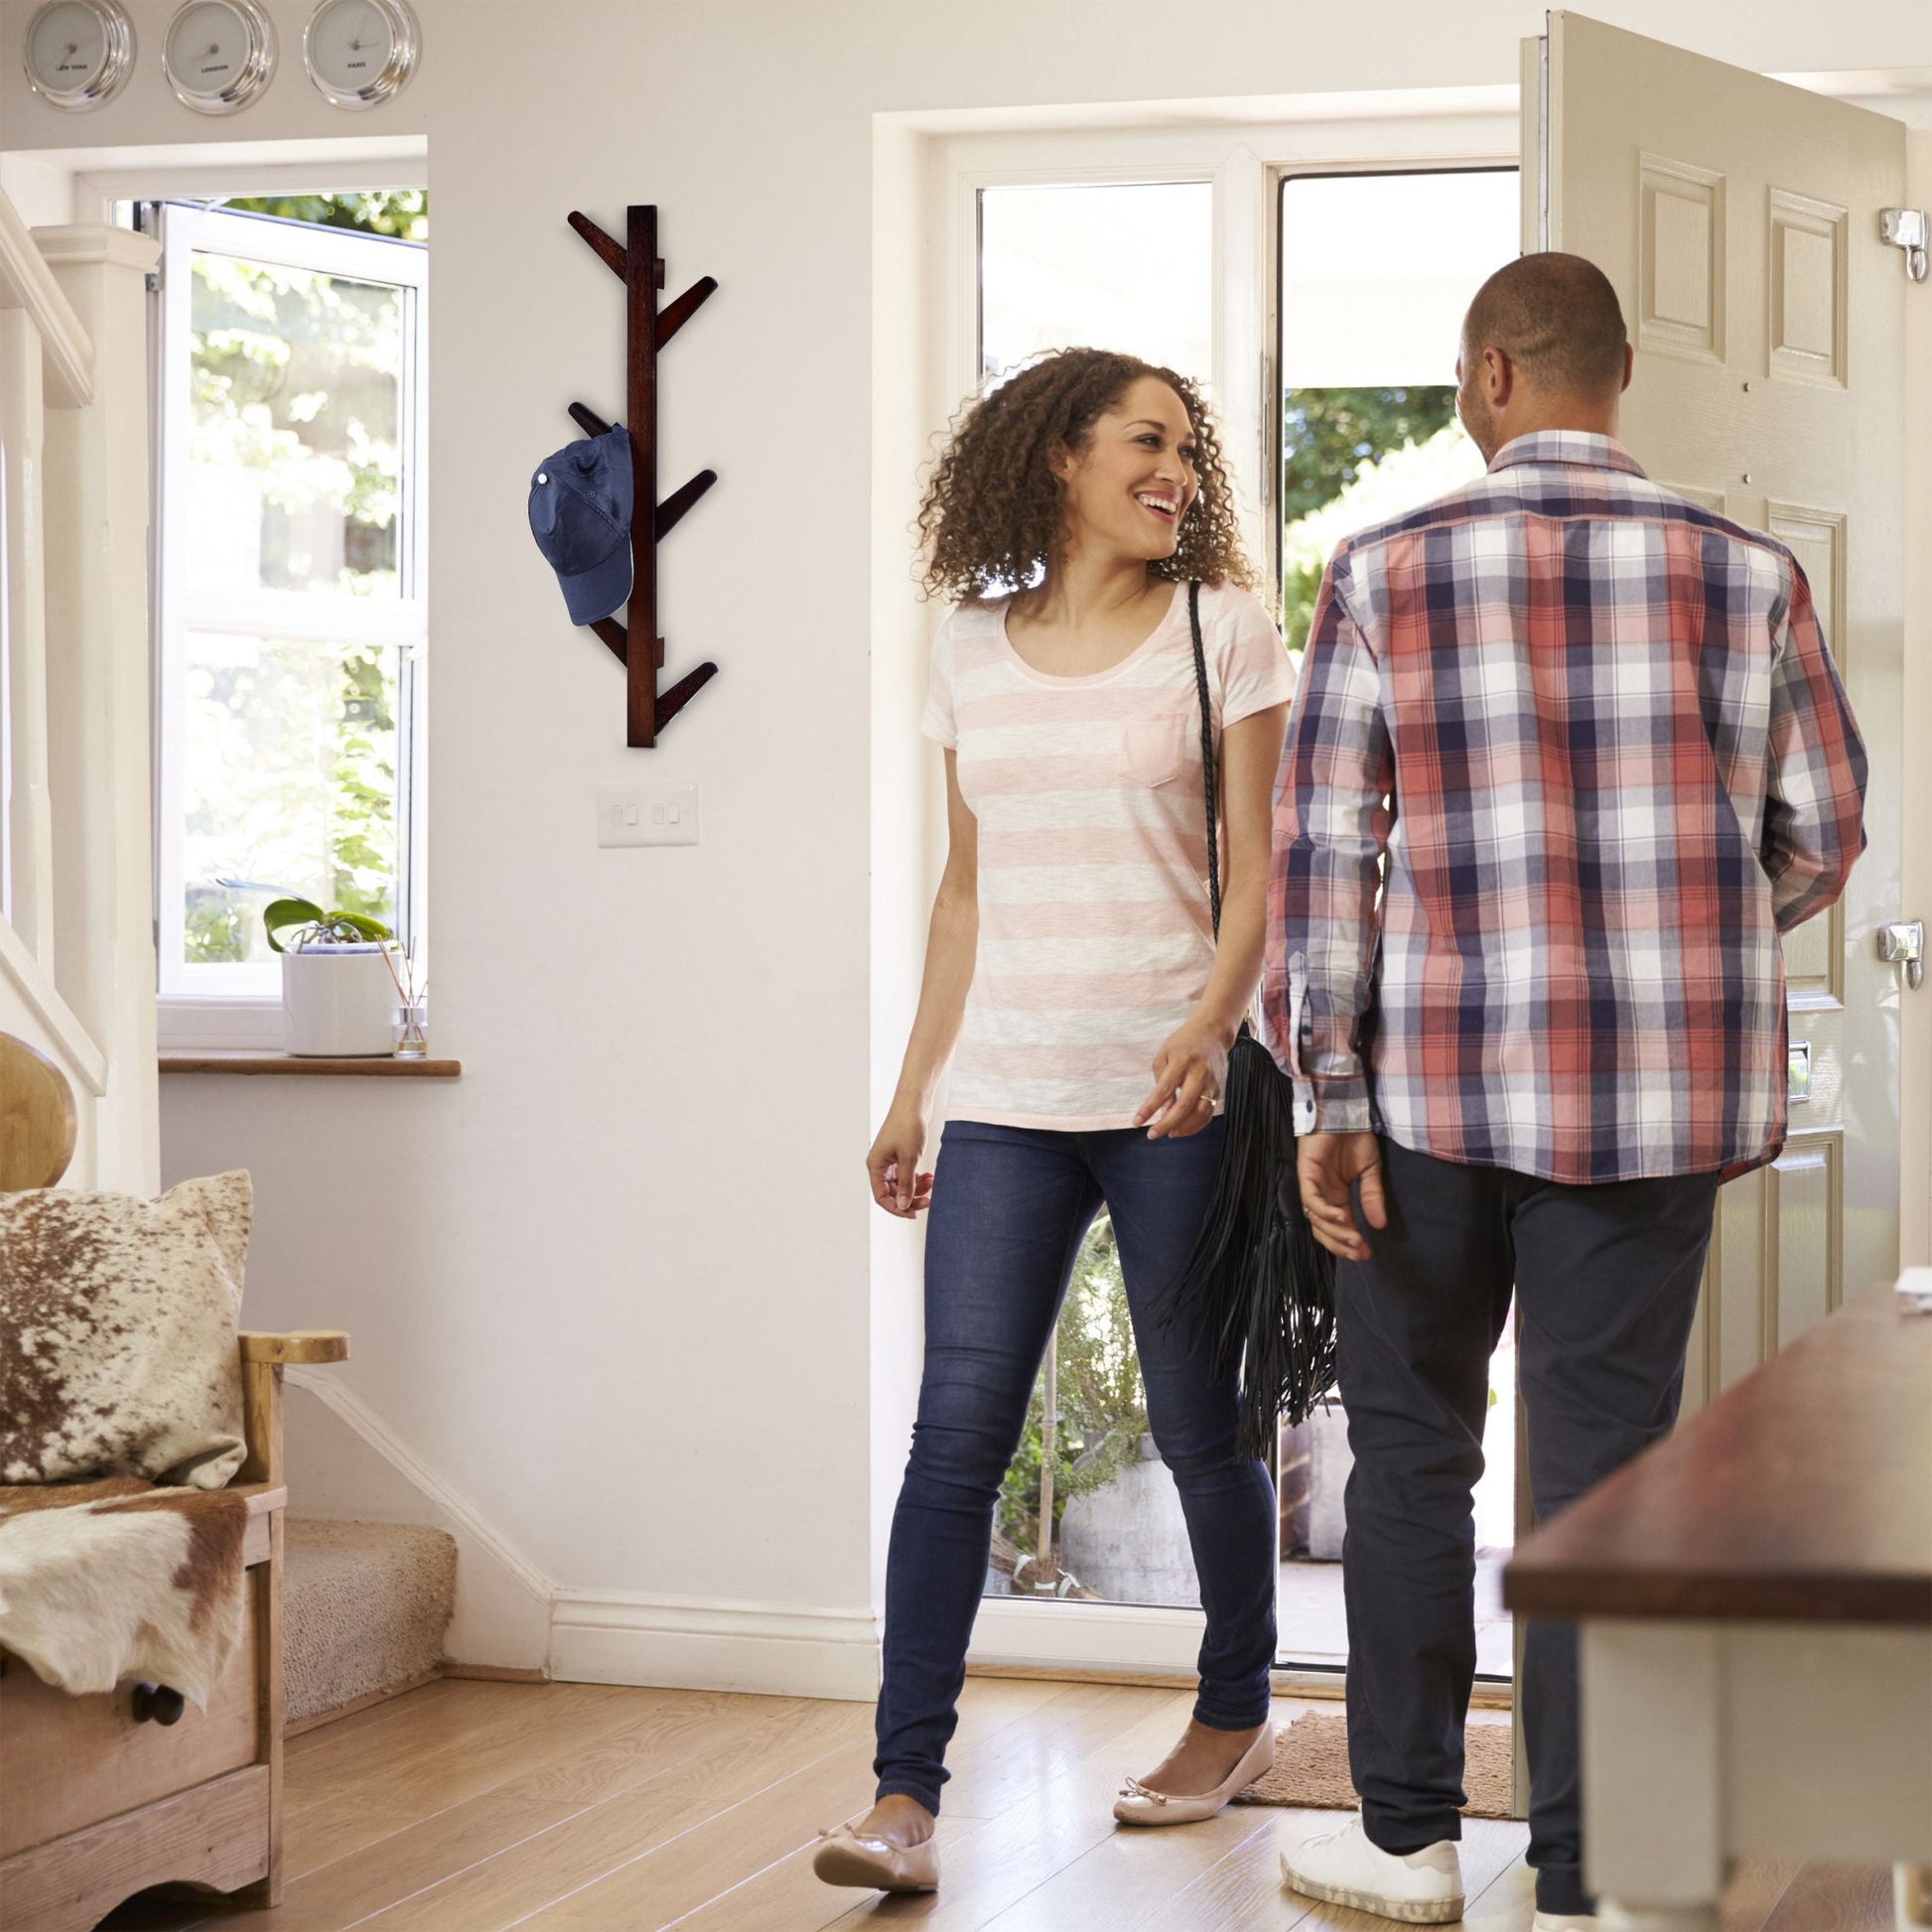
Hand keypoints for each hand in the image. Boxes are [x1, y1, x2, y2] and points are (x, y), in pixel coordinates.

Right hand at [867, 1103, 933, 1217]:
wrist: (915, 1102)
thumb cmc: (908, 1126)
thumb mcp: (909, 1159)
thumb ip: (906, 1185)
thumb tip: (904, 1206)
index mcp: (875, 1166)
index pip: (882, 1197)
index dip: (897, 1208)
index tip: (914, 1214)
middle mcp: (880, 1164)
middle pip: (893, 1192)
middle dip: (910, 1197)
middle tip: (929, 1200)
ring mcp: (890, 1159)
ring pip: (902, 1184)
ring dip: (916, 1187)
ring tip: (932, 1183)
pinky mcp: (900, 1154)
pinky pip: (907, 1174)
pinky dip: (918, 1177)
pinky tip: (930, 1176)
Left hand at [1135, 1020, 1229, 1140]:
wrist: (1213, 1033)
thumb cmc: (1184, 1043)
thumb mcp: (1164, 1054)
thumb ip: (1161, 1082)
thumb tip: (1162, 1110)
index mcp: (1183, 1061)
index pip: (1164, 1089)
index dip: (1150, 1107)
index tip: (1137, 1121)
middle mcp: (1200, 1073)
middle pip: (1185, 1105)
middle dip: (1167, 1123)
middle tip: (1152, 1134)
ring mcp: (1212, 1083)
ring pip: (1200, 1113)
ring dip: (1183, 1128)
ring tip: (1168, 1133)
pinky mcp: (1218, 1090)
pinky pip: (1208, 1113)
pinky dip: (1195, 1125)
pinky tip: (1182, 1128)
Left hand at [1296, 1132, 1385, 1261]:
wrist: (1344, 1110)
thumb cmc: (1355, 1137)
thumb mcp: (1371, 1170)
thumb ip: (1372, 1196)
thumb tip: (1379, 1225)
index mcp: (1336, 1197)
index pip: (1338, 1228)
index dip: (1349, 1243)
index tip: (1366, 1254)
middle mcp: (1322, 1195)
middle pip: (1323, 1230)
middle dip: (1341, 1244)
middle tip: (1359, 1252)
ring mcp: (1312, 1185)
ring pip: (1316, 1219)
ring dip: (1336, 1232)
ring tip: (1355, 1239)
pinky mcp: (1306, 1173)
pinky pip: (1311, 1199)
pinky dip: (1325, 1211)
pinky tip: (1343, 1216)